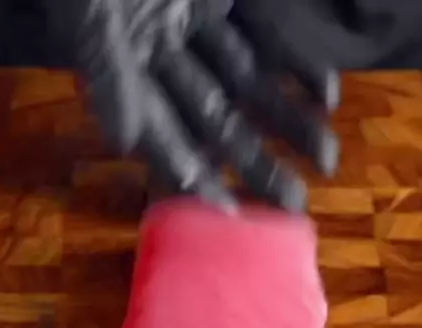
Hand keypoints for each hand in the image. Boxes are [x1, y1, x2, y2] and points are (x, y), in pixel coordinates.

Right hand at [60, 0, 339, 211]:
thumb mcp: (95, 14)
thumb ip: (110, 73)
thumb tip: (127, 141)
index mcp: (122, 59)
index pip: (160, 130)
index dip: (190, 174)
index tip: (226, 213)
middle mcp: (160, 47)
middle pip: (212, 116)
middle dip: (253, 159)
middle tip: (292, 204)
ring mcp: (195, 15)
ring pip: (247, 80)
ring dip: (287, 119)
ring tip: (326, 158)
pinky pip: (266, 30)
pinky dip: (295, 59)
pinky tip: (325, 93)